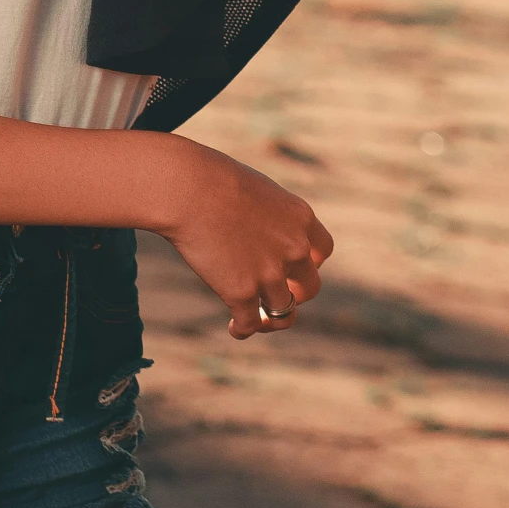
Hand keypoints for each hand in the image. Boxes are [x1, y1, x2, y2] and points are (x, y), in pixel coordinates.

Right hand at [156, 142, 332, 339]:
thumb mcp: (254, 189)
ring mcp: (270, 274)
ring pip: (283, 312)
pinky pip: (250, 324)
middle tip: (273, 292)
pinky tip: (234, 328)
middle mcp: (294, 249)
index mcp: (300, 218)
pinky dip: (243, 329)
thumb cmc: (210, 177)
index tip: (290, 265)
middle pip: (309, 287)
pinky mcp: (242, 292)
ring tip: (254, 317)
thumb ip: (267, 215)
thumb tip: (258, 232)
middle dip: (294, 293)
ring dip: (270, 317)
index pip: (322, 251)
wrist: (186, 187)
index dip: (307, 262)